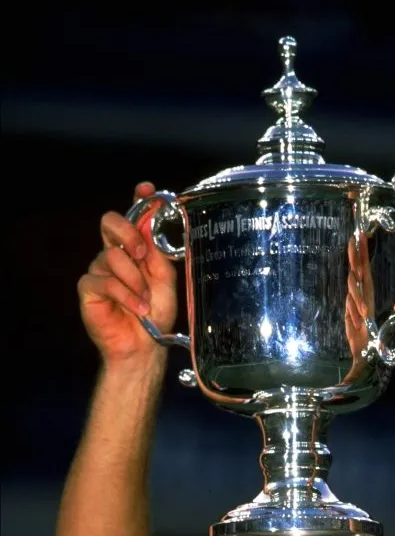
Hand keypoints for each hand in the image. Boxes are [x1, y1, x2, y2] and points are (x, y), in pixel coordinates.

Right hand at [77, 182, 177, 363]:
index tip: (147, 189)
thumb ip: (158, 252)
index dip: (139, 200)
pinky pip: (104, 281)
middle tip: (141, 254)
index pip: (134, 217)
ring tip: (144, 301)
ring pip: (112, 257)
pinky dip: (125, 296)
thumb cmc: (155, 314)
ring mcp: (99, 269)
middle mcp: (115, 255)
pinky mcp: (88, 288)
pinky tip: (137, 308)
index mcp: (135, 250)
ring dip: (135, 281)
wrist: (143, 346)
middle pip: (110, 222)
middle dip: (128, 232)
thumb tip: (152, 221)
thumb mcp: (165, 281)